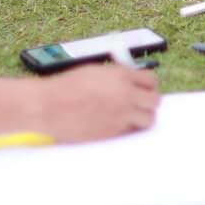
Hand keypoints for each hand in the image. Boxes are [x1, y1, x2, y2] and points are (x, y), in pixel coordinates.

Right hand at [39, 64, 160, 141]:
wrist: (49, 106)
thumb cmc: (67, 87)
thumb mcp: (95, 72)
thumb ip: (117, 76)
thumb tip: (132, 81)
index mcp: (121, 76)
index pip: (151, 80)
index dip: (148, 85)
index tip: (144, 89)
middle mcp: (125, 94)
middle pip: (155, 101)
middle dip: (149, 102)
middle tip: (141, 104)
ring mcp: (121, 115)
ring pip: (149, 119)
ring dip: (143, 118)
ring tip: (131, 117)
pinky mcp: (113, 132)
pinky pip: (131, 131)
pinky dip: (127, 129)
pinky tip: (115, 124)